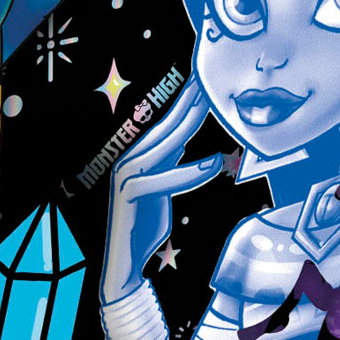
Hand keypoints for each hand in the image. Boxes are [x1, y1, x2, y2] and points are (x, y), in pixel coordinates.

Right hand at [103, 84, 221, 295]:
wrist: (125, 262)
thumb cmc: (145, 225)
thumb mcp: (161, 188)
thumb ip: (170, 164)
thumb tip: (185, 144)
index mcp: (138, 156)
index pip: (167, 122)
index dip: (186, 99)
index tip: (204, 79)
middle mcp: (129, 160)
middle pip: (166, 125)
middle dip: (189, 100)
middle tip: (209, 76)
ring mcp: (127, 175)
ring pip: (164, 145)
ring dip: (189, 123)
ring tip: (210, 104)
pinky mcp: (130, 195)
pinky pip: (165, 180)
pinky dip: (191, 172)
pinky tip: (213, 163)